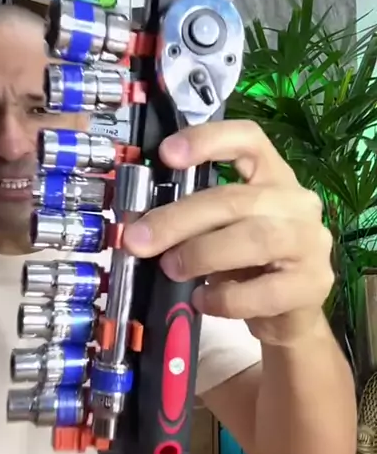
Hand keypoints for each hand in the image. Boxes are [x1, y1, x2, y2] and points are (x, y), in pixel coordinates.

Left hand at [123, 120, 333, 346]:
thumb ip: (192, 220)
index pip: (249, 140)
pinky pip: (263, 290)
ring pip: (254, 238)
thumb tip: (140, 227)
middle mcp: (297, 202)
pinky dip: (224, 298)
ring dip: (202, 254)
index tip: (167, 154)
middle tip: (139, 240)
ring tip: (171, 269)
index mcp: (273, 176)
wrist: (289, 313)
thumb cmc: (249, 265)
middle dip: (179, 219)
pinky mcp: (313, 285)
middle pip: (235, 199)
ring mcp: (310, 242)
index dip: (208, 140)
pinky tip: (203, 301)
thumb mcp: (220, 232)